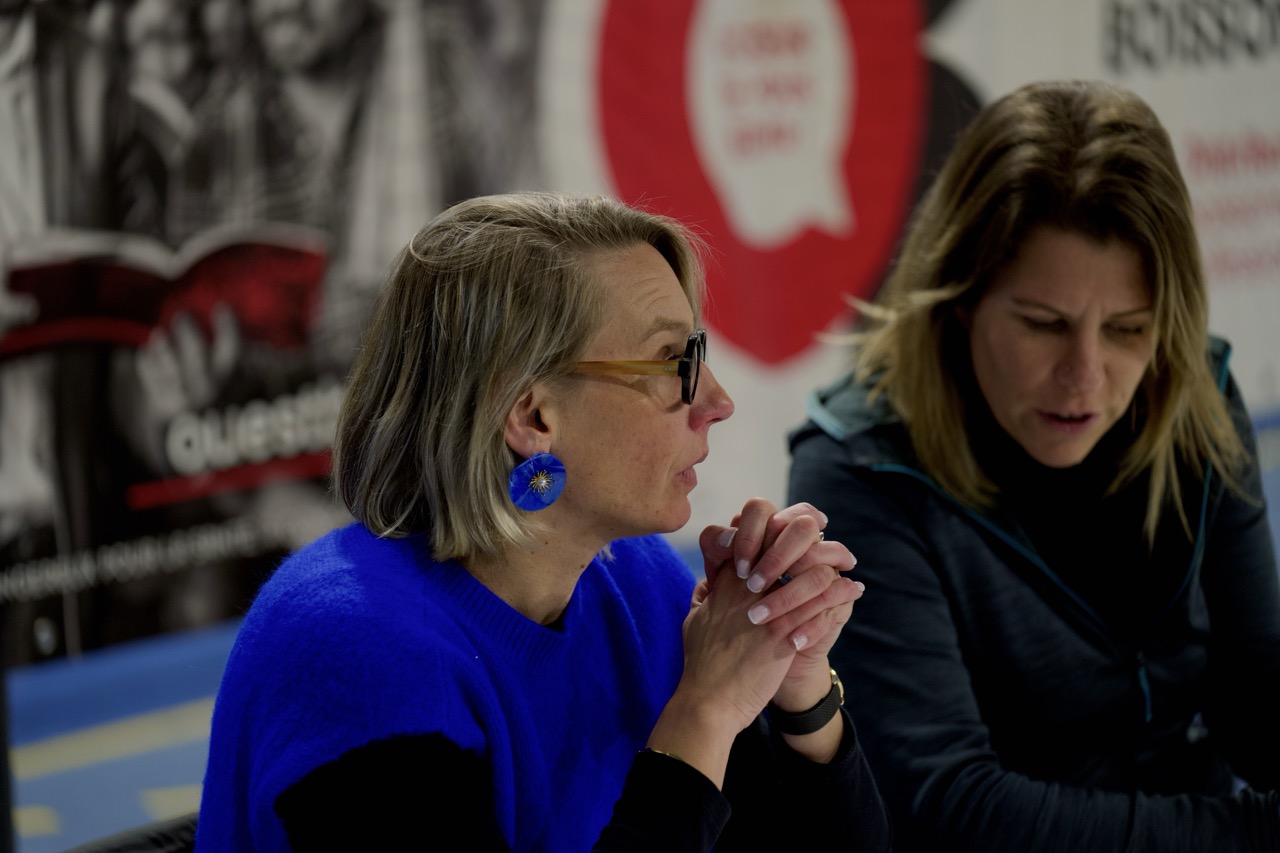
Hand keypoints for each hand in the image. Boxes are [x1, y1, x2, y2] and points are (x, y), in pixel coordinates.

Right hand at [701, 500, 862, 741]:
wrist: (707, 701)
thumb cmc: (702, 664)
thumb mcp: (695, 618)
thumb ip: (707, 594)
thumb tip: (712, 580)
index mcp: (725, 581)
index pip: (757, 540)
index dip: (782, 534)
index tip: (802, 539)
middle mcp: (745, 589)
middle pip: (785, 546)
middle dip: (813, 543)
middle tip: (835, 551)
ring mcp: (764, 609)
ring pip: (811, 573)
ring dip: (836, 571)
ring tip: (849, 574)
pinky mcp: (780, 634)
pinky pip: (819, 605)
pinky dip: (840, 594)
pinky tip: (854, 591)